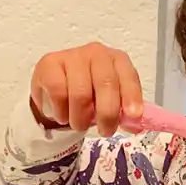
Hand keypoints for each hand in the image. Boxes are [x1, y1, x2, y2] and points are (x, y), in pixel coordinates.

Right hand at [29, 42, 143, 136]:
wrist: (56, 90)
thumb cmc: (89, 94)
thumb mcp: (111, 101)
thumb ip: (124, 111)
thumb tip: (135, 125)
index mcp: (117, 60)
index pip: (128, 75)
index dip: (131, 95)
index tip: (133, 115)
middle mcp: (97, 53)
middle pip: (106, 84)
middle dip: (107, 113)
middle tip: (105, 131)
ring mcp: (72, 56)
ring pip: (81, 93)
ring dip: (81, 118)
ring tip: (79, 124)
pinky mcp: (49, 64)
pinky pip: (59, 93)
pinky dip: (62, 112)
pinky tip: (63, 115)